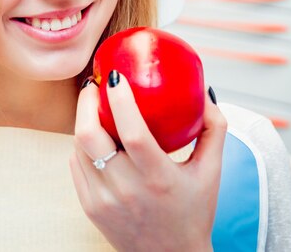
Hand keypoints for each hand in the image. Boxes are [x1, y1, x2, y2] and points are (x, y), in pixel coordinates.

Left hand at [70, 71, 226, 250]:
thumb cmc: (193, 212)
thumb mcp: (212, 172)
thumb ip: (213, 130)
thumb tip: (206, 93)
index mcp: (159, 179)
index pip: (133, 132)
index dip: (120, 100)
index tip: (115, 76)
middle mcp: (128, 190)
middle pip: (90, 136)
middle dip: (86, 103)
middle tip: (94, 85)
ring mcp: (104, 200)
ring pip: (78, 147)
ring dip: (83, 120)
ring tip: (93, 105)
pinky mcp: (89, 207)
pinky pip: (76, 164)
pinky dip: (82, 145)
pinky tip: (94, 135)